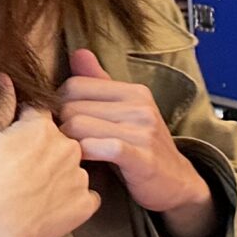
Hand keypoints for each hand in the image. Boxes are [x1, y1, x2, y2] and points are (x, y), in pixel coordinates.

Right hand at [0, 79, 98, 236]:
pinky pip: (83, 195)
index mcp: (41, 127)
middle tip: (18, 168)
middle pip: (59, 138)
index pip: (39, 112)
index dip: (23, 124)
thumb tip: (5, 77)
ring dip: (57, 173)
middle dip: (42, 148)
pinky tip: (47, 206)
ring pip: (72, 166)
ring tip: (30, 190)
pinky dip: (69, 199)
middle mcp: (68, 147)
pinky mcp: (86, 204)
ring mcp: (80, 176)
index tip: (12, 138)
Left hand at [58, 52, 211, 234]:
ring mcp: (143, 132)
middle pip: (71, 106)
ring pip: (77, 126)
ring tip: (69, 154)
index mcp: (135, 92)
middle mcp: (140, 107)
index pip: (74, 84)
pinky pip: (98, 148)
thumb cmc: (143, 148)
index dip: (59, 105)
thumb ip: (100, 83)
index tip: (62, 124)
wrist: (177, 183)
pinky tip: (83, 164)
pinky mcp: (142, 158)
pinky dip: (83, 155)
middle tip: (62, 144)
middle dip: (59, 126)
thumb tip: (78, 53)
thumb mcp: (125, 111)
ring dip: (66, 143)